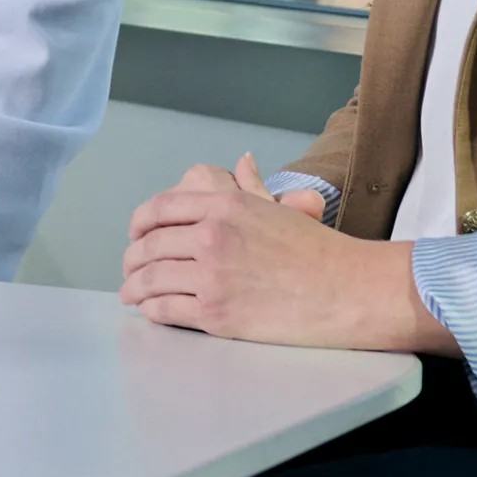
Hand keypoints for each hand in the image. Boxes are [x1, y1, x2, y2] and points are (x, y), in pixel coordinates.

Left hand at [120, 154, 454, 354]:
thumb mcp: (279, 208)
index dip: (140, 222)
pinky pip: (166, 309)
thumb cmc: (318, 252)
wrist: (346, 291)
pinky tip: (152, 310)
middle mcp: (211, 234)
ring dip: (134, 287)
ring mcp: (210, 275)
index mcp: (223, 204)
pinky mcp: (214, 314)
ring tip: (131, 293)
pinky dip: (152, 310)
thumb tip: (241, 162)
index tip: (136, 234)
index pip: (160, 208)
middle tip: (130, 268)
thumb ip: (252, 186)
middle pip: (149, 245)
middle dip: (133, 258)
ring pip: (151, 279)